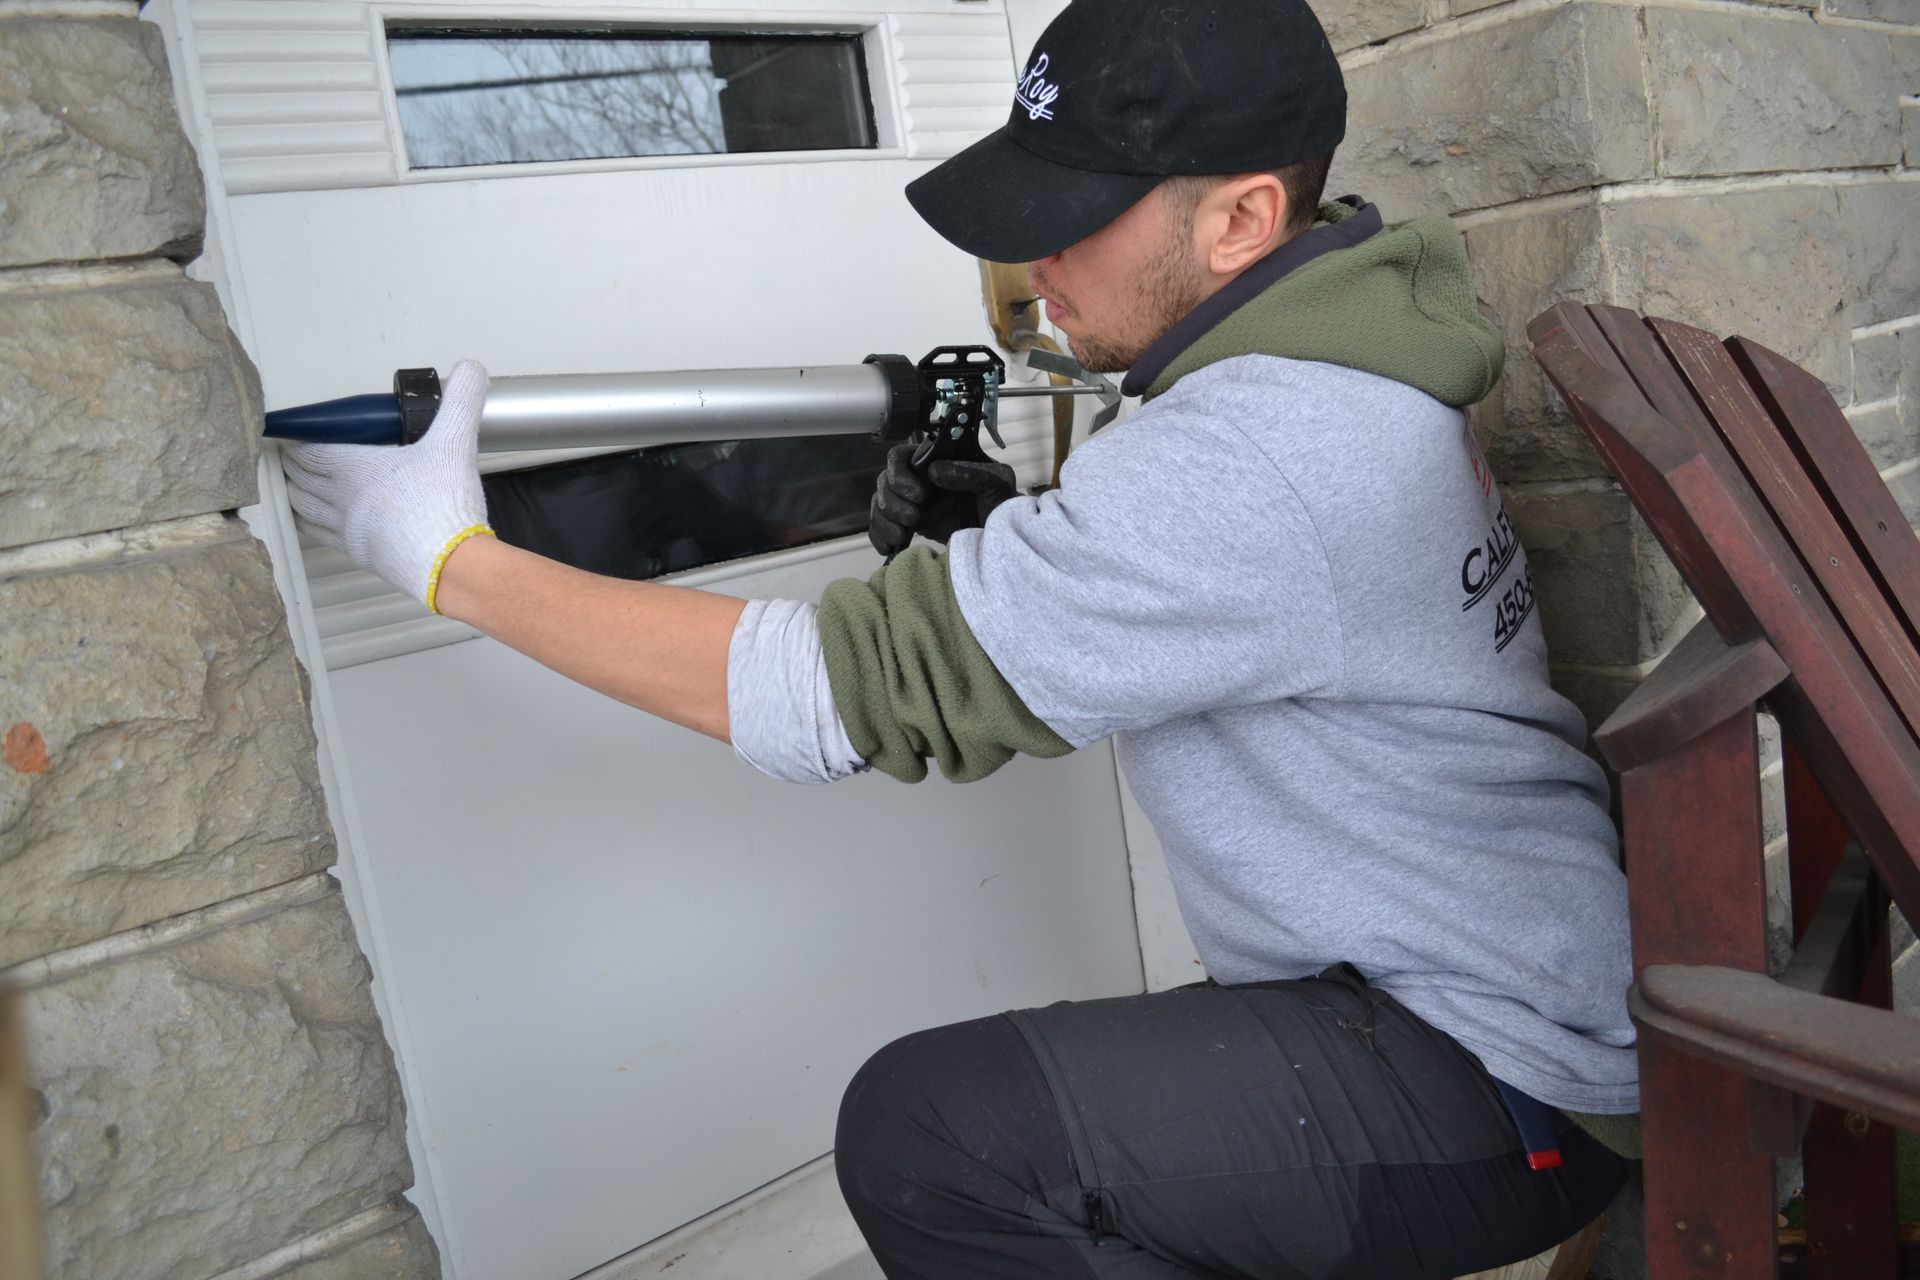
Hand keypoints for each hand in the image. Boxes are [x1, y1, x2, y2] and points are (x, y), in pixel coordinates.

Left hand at [280, 359, 493, 611]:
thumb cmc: (444, 506)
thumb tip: (470, 369)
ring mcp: (346, 530)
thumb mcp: (456, 444)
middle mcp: (341, 499)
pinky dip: (308, 523)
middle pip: (300, 478)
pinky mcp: (358, 554)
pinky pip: (319, 535)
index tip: (292, 433)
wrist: (450, 565)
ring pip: (303, 508)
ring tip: (296, 483)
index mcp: (354, 468)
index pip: (308, 451)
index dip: (295, 440)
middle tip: (292, 454)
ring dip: (295, 492)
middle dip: (292, 464)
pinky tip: (315, 520)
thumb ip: (462, 402)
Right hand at [868, 444, 1016, 556]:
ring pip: (880, 504)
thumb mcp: (996, 482)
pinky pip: (882, 526)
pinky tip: (888, 549)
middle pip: (885, 482)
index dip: (901, 474)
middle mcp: (918, 480)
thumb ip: (969, 473)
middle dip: (892, 501)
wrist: (1003, 535)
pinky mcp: (910, 526)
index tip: (920, 494)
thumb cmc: (1002, 502)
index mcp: (935, 462)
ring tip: (901, 536)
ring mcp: (912, 503)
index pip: (900, 457)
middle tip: (913, 518)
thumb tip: (935, 470)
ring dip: (884, 520)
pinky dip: (879, 537)